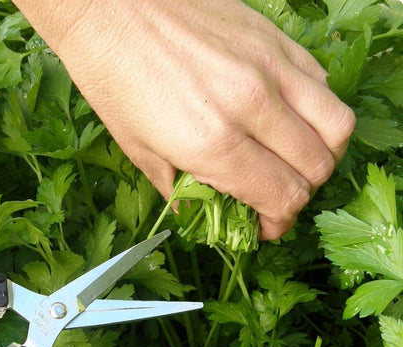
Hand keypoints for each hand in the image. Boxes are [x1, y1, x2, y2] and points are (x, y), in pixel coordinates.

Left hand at [13, 0, 354, 239]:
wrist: (108, 6)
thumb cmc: (112, 80)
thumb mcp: (137, 150)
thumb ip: (180, 190)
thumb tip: (203, 215)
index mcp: (213, 142)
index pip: (281, 195)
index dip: (279, 222)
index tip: (264, 227)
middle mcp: (252, 105)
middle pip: (316, 166)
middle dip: (300, 195)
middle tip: (276, 199)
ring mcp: (270, 66)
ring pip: (336, 125)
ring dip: (322, 156)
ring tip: (293, 163)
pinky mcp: (275, 39)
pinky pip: (321, 85)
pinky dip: (316, 114)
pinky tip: (288, 121)